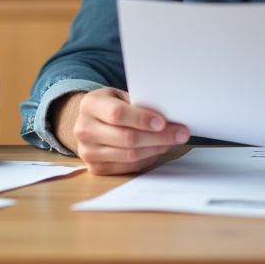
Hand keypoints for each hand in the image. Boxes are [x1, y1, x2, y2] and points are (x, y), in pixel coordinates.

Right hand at [50, 87, 188, 175]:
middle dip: (158, 137)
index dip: (142, 119)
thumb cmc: (110, 105)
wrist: (88, 122)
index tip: (163, 122)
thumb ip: (137, 104)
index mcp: (90, 105)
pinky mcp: (95, 167)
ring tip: (172, 141)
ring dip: (156, 149)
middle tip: (180, 133)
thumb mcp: (119, 96)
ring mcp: (88, 151)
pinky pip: (128, 166)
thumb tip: (168, 117)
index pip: (117, 114)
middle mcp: (84, 129)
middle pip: (127, 138)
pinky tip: (157, 149)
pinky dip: (147, 158)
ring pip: (130, 155)